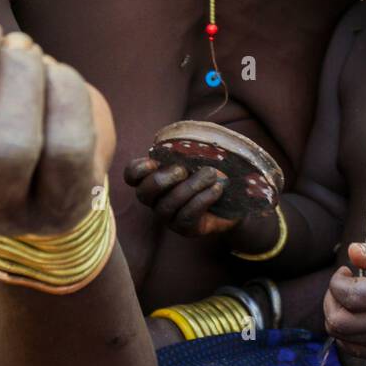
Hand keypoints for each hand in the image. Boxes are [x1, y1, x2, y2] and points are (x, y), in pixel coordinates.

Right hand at [123, 156, 241, 237]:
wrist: (234, 200)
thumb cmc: (211, 171)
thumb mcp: (200, 155)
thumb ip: (188, 145)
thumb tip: (184, 136)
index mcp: (154, 177)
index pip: (132, 176)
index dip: (137, 170)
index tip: (154, 162)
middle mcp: (156, 199)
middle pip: (143, 194)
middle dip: (161, 180)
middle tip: (182, 170)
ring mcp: (169, 216)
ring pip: (167, 205)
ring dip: (190, 187)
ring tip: (210, 174)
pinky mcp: (185, 228)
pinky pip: (187, 216)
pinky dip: (202, 199)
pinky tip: (216, 189)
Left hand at [323, 242, 365, 359]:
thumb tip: (351, 251)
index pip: (351, 296)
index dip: (337, 281)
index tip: (346, 271)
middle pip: (340, 322)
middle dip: (330, 301)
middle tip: (342, 287)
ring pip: (341, 336)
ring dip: (334, 316)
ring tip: (348, 300)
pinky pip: (350, 348)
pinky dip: (344, 332)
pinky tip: (354, 316)